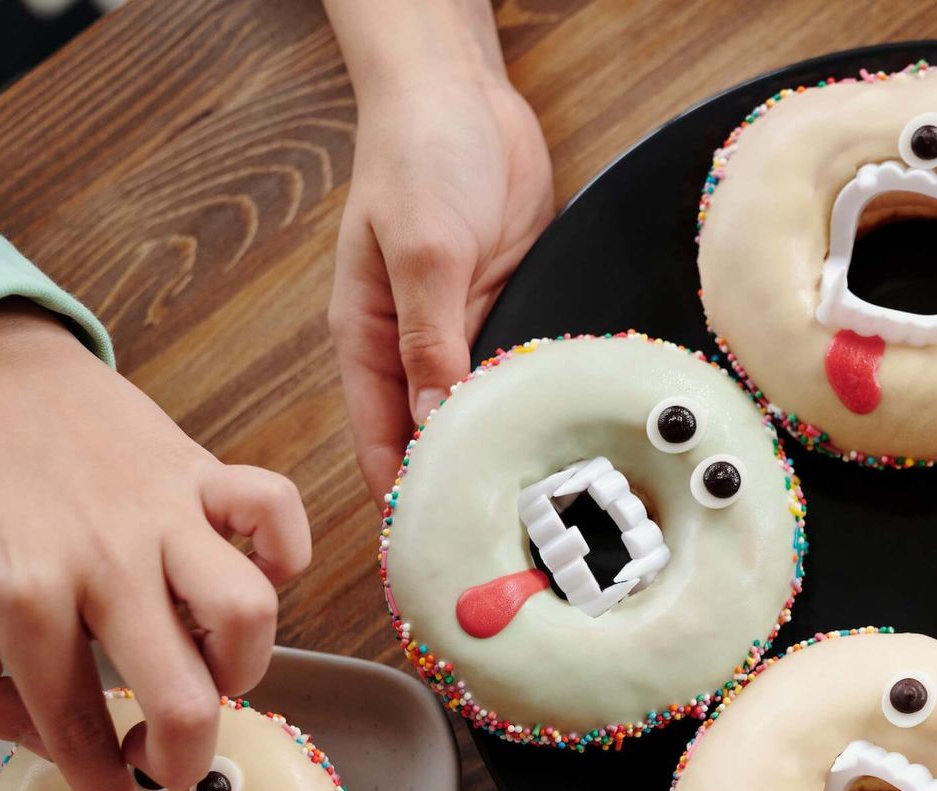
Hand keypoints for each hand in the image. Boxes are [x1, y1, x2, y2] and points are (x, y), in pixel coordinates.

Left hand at [0, 302, 309, 790]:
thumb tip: (38, 737)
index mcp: (24, 596)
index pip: (76, 725)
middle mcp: (106, 561)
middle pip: (187, 696)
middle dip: (185, 758)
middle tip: (166, 761)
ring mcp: (164, 513)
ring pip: (249, 614)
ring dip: (242, 666)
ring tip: (209, 671)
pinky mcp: (201, 472)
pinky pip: (276, 513)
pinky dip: (283, 553)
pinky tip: (255, 577)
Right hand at [328, 57, 553, 502]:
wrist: (464, 94)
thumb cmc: (416, 158)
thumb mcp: (423, 253)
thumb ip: (432, 340)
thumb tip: (437, 422)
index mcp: (368, 339)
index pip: (378, 439)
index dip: (400, 495)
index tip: (432, 550)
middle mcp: (413, 345)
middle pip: (434, 438)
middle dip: (460, 485)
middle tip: (505, 542)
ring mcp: (462, 330)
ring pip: (483, 411)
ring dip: (506, 445)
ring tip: (544, 504)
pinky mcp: (508, 309)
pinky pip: (522, 372)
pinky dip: (537, 400)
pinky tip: (568, 434)